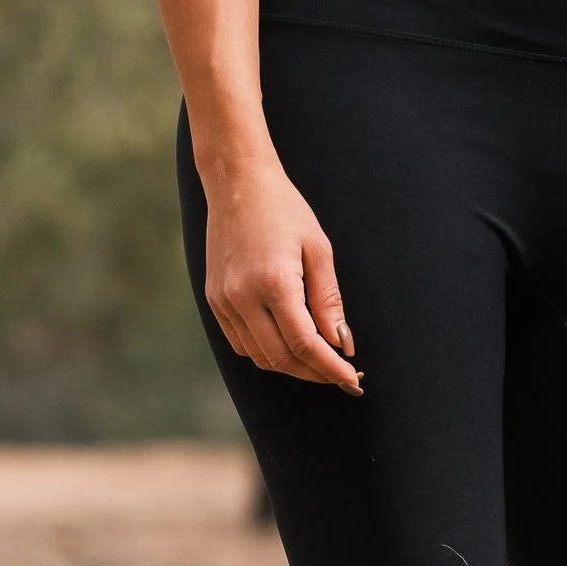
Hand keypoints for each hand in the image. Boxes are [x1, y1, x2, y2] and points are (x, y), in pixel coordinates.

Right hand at [200, 151, 362, 391]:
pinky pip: (240, 343)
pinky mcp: (213, 300)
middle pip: (280, 358)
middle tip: (343, 374)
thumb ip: (328, 301)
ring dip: (291, 366)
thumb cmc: (286, 211)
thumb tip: (342, 344)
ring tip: (320, 362)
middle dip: (314, 373)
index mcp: (273, 283)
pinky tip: (289, 346)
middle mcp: (241, 298)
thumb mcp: (319, 250)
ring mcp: (222, 301)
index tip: (353, 381)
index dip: (330, 368)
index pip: (305, 344)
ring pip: (259, 356)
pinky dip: (266, 353)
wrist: (237, 184)